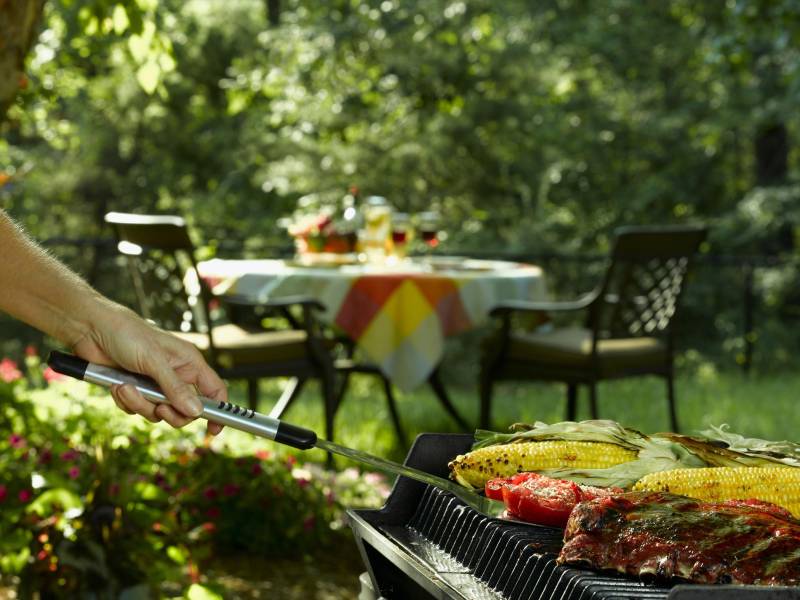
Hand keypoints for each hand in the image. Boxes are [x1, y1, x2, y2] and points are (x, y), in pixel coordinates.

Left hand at [72, 300, 225, 434]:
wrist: (91, 330)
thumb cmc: (127, 334)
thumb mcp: (153, 360)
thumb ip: (175, 387)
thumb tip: (196, 411)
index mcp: (189, 363)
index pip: (213, 390)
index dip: (218, 410)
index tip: (213, 430)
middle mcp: (175, 375)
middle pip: (185, 410)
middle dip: (170, 412)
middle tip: (160, 408)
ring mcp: (155, 385)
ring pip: (158, 413)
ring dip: (140, 404)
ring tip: (126, 387)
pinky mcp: (135, 391)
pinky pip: (137, 410)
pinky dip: (126, 401)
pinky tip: (117, 385)